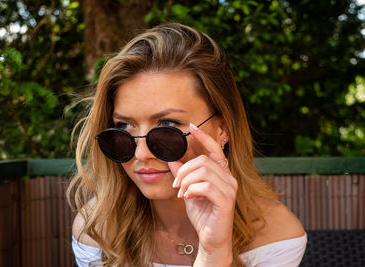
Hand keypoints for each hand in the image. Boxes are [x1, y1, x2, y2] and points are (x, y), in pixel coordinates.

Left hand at [169, 123, 236, 265]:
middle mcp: (229, 178)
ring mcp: (230, 189)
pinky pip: (206, 186)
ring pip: (204, 171)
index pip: (215, 149)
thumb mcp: (188, 191)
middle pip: (203, 160)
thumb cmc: (202, 215)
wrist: (210, 239)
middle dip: (184, 170)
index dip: (204, 137)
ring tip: (181, 193)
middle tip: (176, 184)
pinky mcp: (227, 200)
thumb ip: (183, 175)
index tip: (191, 127)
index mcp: (222, 174)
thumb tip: (172, 158)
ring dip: (186, 181)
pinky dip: (192, 190)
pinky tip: (187, 197)